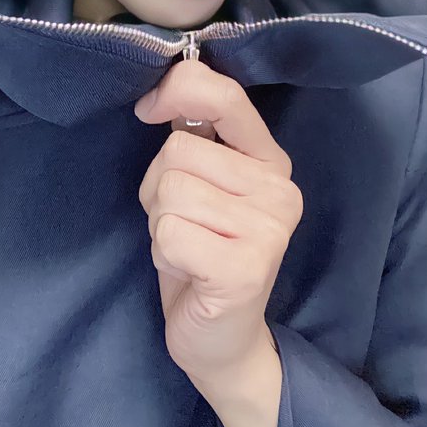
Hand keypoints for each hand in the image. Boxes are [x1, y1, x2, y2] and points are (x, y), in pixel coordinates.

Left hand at [135, 58, 302, 393]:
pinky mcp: (247, 268)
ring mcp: (269, 229)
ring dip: (160, 223)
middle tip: (183, 225)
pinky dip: (164, 252)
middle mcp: (279, 190)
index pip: (225, 96)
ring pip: (170, 190)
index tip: (147, 110)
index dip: (177, 90)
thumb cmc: (201, 254)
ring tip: (186, 248)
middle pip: (178, 150)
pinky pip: (170, 232)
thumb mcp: (199, 184)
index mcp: (270, 161)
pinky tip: (189, 272)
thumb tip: (161, 87)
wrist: (220, 340)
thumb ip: (194, 134)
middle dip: (159, 188)